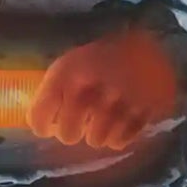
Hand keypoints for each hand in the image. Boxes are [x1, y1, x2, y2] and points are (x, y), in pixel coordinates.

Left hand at [26, 26, 183, 151]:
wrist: (149, 44)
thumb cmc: (102, 56)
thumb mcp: (70, 63)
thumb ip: (52, 91)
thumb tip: (37, 121)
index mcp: (66, 74)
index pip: (39, 117)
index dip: (41, 126)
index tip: (47, 126)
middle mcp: (88, 91)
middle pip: (68, 136)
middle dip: (72, 131)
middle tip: (79, 122)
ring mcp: (116, 104)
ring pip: (95, 141)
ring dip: (97, 134)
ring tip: (103, 119)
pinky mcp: (140, 113)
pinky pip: (119, 142)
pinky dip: (118, 135)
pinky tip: (120, 121)